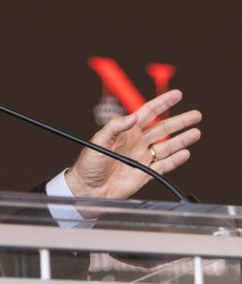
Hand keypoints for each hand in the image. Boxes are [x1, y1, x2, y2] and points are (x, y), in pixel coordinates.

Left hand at [66, 89, 201, 199]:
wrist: (87, 188)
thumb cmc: (88, 163)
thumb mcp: (98, 141)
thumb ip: (115, 127)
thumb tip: (132, 116)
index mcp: (126, 132)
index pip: (148, 113)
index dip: (162, 103)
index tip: (177, 95)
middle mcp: (137, 143)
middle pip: (163, 129)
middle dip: (180, 121)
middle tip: (196, 114)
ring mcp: (142, 158)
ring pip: (167, 146)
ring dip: (182, 139)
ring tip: (196, 132)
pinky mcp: (145, 173)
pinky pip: (164, 165)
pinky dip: (175, 160)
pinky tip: (185, 153)